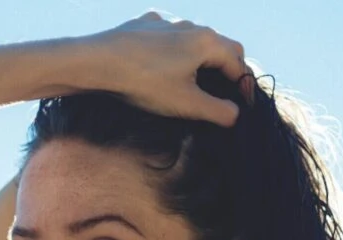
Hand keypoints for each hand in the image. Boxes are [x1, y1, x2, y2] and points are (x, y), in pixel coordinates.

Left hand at [87, 11, 254, 127]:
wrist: (97, 62)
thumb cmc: (145, 83)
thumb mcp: (187, 104)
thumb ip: (218, 111)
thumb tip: (235, 114)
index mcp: (207, 42)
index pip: (239, 64)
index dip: (245, 87)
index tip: (242, 107)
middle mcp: (190, 26)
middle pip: (221, 46)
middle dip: (228, 69)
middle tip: (226, 92)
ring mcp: (166, 22)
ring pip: (194, 39)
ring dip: (202, 59)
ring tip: (197, 81)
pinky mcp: (144, 25)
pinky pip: (169, 36)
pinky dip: (175, 51)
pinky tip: (164, 66)